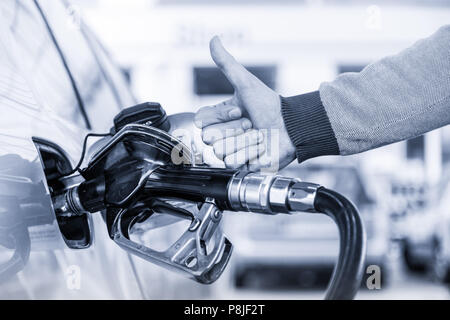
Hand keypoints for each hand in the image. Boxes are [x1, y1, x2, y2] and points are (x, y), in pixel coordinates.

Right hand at [195, 36, 295, 171]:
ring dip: (243, 141)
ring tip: (258, 136)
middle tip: (250, 123)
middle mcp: (222, 135)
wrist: (291, 127)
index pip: (201, 121)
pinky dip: (249, 154)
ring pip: (219, 151)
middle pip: (208, 138)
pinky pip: (231, 164)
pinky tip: (260, 149)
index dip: (220, 116)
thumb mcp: (245, 83)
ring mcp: (230, 151)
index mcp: (219, 117)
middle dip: (233, 129)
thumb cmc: (269, 105)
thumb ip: (226, 63)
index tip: (239, 109)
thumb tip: (214, 39)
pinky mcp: (240, 166)